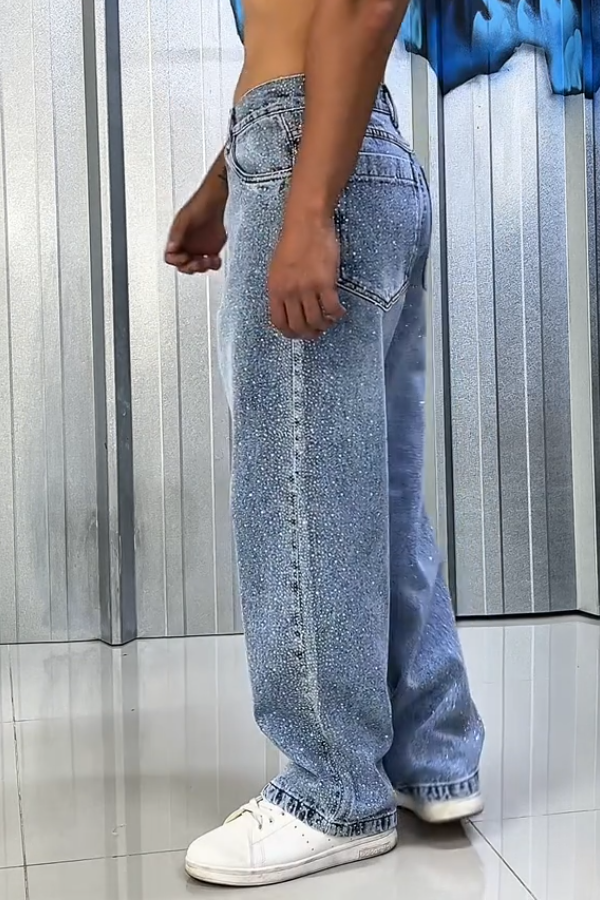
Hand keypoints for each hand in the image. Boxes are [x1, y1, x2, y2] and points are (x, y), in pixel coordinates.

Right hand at [165, 188, 226, 274]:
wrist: (214, 202)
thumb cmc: (198, 206)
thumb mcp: (184, 219)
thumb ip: (177, 233)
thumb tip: (171, 247)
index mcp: (176, 240)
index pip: (171, 258)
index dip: (176, 261)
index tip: (185, 257)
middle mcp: (187, 246)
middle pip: (184, 266)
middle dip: (191, 267)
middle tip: (198, 261)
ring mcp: (199, 249)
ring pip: (197, 267)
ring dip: (203, 267)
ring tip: (209, 259)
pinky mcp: (211, 250)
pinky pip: (211, 264)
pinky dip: (214, 265)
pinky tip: (216, 259)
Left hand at [268, 215, 345, 339]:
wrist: (306, 222)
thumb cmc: (293, 241)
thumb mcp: (277, 268)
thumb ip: (281, 289)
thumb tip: (288, 307)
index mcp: (275, 289)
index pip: (279, 322)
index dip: (290, 333)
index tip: (299, 334)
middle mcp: (289, 292)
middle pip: (299, 326)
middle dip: (309, 334)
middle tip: (318, 331)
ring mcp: (307, 288)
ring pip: (316, 320)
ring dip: (325, 325)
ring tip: (330, 321)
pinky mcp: (324, 283)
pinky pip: (332, 308)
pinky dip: (337, 314)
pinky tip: (340, 312)